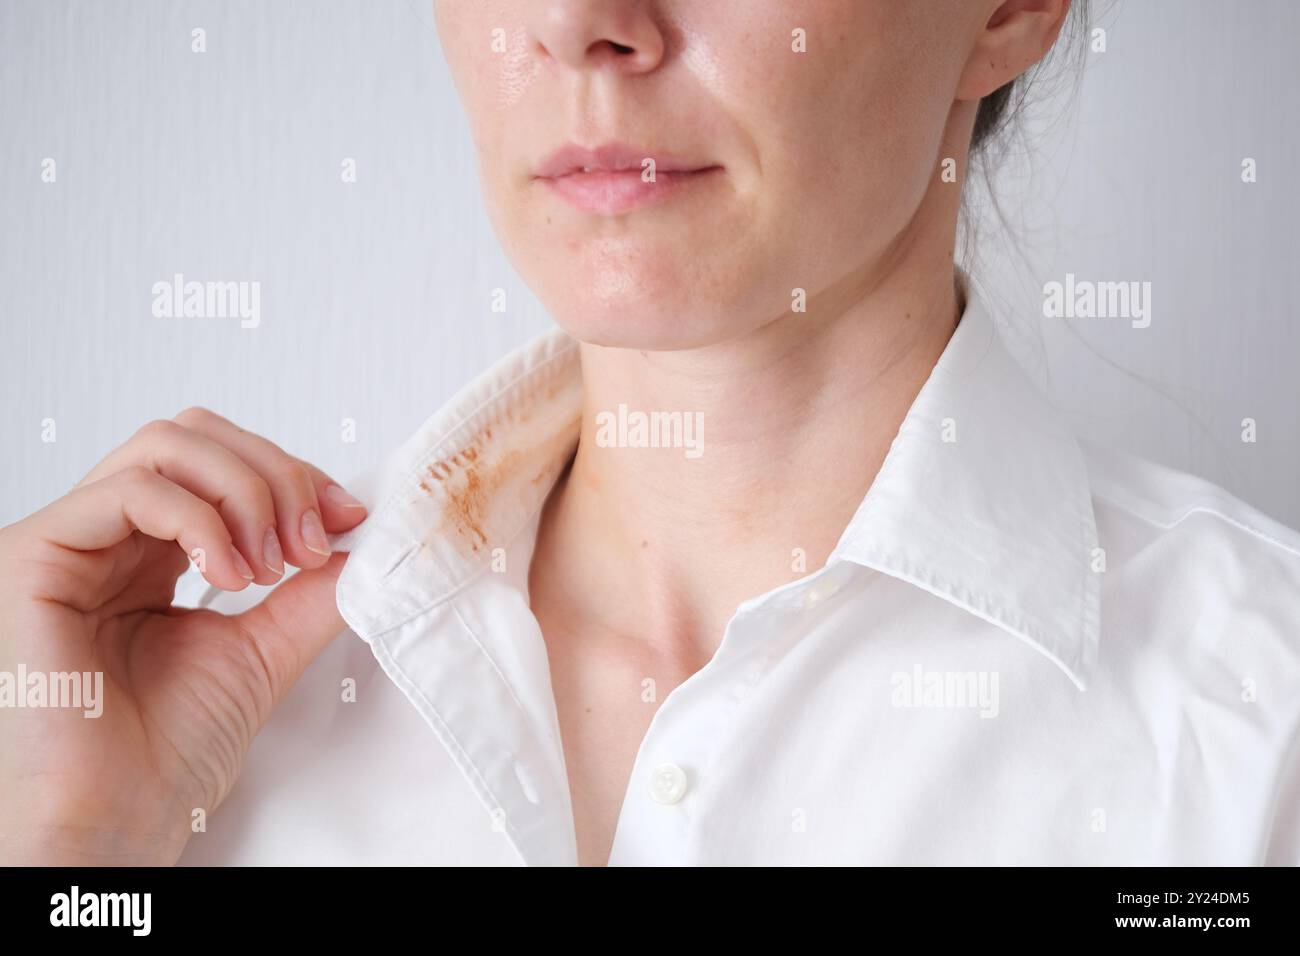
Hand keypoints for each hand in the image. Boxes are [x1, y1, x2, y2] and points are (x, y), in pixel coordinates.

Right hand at [0, 407, 366, 863]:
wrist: (118, 818)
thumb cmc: (166, 752)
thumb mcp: (265, 649)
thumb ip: (309, 590)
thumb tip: (359, 537)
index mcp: (154, 553)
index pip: (223, 463)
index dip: (293, 475)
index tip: (346, 517)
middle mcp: (110, 537)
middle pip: (197, 437)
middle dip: (274, 476)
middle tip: (310, 544)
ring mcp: (72, 541)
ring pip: (167, 445)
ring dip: (246, 494)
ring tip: (269, 567)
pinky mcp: (38, 555)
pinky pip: (132, 490)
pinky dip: (201, 519)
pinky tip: (229, 575)